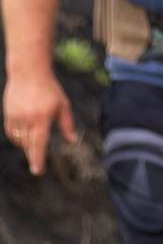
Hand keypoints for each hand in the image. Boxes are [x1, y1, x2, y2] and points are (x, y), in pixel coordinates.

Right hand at [3, 63, 76, 178]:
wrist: (28, 72)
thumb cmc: (50, 89)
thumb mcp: (63, 106)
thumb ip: (67, 125)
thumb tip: (73, 141)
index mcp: (42, 118)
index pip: (39, 143)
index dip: (38, 159)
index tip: (37, 171)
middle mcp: (27, 119)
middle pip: (28, 144)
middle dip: (33, 155)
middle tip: (38, 165)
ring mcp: (15, 116)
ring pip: (19, 139)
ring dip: (26, 147)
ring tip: (33, 151)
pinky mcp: (8, 113)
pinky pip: (11, 132)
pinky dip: (17, 139)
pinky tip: (23, 141)